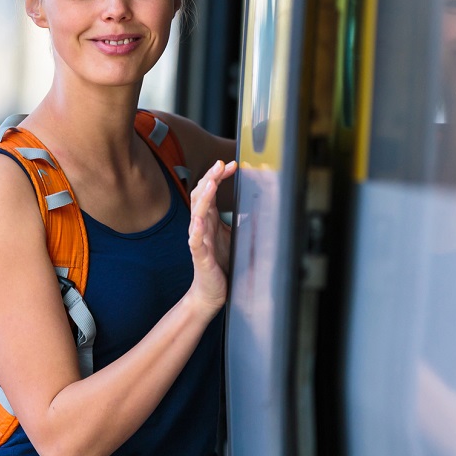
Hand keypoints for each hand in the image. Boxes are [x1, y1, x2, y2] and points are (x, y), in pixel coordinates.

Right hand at [187, 160, 237, 318]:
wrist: (211, 291)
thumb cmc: (220, 264)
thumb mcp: (235, 236)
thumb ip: (242, 221)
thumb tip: (260, 205)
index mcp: (209, 219)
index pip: (209, 191)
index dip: (218, 176)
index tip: (230, 164)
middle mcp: (201, 225)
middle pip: (201, 195)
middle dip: (211, 178)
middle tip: (221, 164)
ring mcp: (199, 239)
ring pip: (197, 213)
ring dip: (204, 196)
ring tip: (211, 182)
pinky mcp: (200, 255)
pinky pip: (196, 240)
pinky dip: (197, 229)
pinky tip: (199, 219)